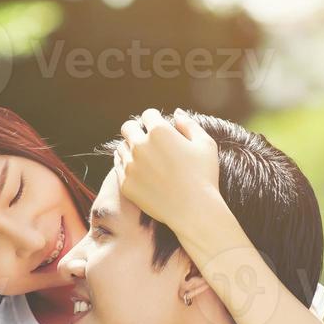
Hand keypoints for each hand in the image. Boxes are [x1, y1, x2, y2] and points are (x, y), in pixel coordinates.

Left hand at [115, 108, 220, 231]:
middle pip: (127, 127)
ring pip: (121, 147)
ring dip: (130, 148)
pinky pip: (118, 167)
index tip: (159, 129)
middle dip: (136, 130)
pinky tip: (138, 170)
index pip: (148, 115)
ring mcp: (130, 165)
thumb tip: (176, 113)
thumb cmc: (204, 176)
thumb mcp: (205, 144)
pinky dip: (126, 166)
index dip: (155, 120)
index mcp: (159, 131)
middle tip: (146, 140)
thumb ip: (189, 124)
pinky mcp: (125, 183)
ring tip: (144, 158)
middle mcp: (140, 145)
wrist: (194, 210)